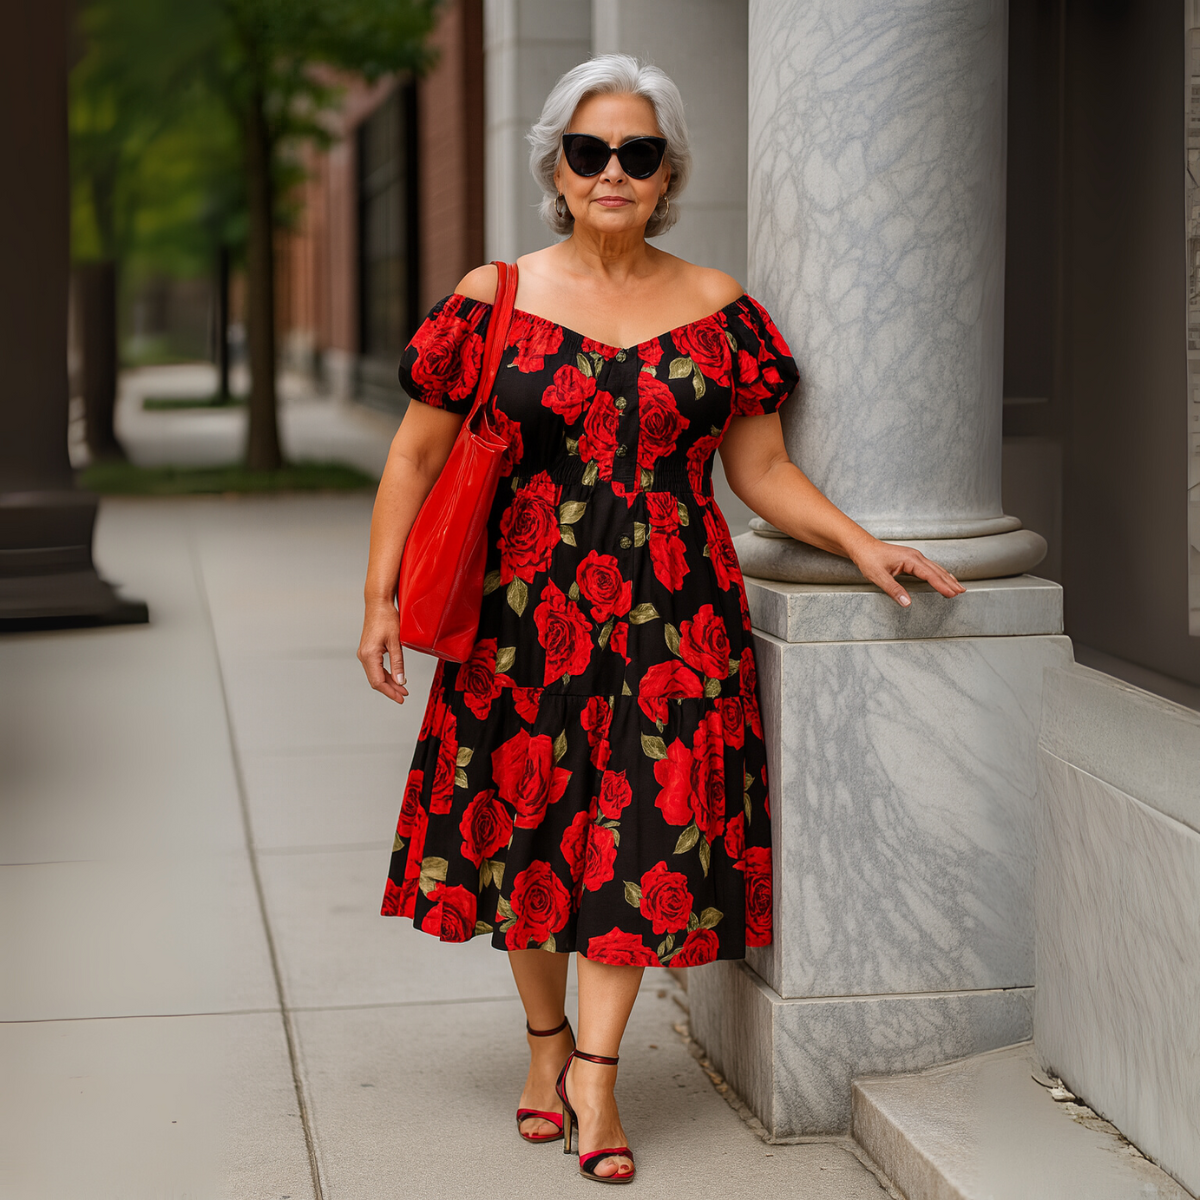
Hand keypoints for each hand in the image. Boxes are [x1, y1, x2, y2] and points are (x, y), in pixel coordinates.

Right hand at [358, 598, 409, 703]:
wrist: (378, 604)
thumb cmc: (387, 618)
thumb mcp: (396, 641)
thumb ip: (398, 663)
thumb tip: (401, 681)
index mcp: (369, 655)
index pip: (378, 681)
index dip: (390, 692)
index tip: (401, 698)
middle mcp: (363, 656)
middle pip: (376, 680)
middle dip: (390, 689)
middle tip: (404, 695)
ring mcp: (364, 653)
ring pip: (375, 675)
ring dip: (388, 683)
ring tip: (402, 689)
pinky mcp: (367, 650)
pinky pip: (375, 668)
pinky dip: (385, 674)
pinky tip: (395, 677)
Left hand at [849, 537, 965, 606]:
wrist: (862, 547)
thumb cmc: (869, 559)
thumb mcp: (878, 576)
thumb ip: (893, 590)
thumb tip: (907, 603)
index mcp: (911, 560)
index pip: (931, 575)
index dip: (942, 585)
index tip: (952, 594)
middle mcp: (916, 556)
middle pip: (937, 571)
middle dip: (950, 582)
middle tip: (962, 592)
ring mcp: (914, 557)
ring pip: (936, 568)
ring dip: (948, 578)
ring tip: (959, 587)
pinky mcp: (911, 559)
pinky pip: (930, 567)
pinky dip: (939, 574)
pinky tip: (943, 578)